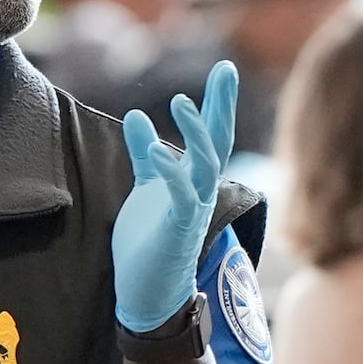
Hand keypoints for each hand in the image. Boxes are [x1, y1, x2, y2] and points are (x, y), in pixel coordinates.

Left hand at [111, 61, 239, 334]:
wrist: (148, 294)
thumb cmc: (148, 244)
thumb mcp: (144, 189)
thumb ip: (144, 153)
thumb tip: (135, 116)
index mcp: (194, 180)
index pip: (211, 134)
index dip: (217, 102)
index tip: (225, 69)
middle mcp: (201, 192)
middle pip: (218, 141)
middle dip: (222, 105)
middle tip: (226, 70)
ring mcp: (192, 210)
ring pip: (205, 165)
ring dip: (196, 134)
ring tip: (181, 101)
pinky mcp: (178, 230)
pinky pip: (181, 196)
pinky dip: (170, 171)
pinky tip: (155, 149)